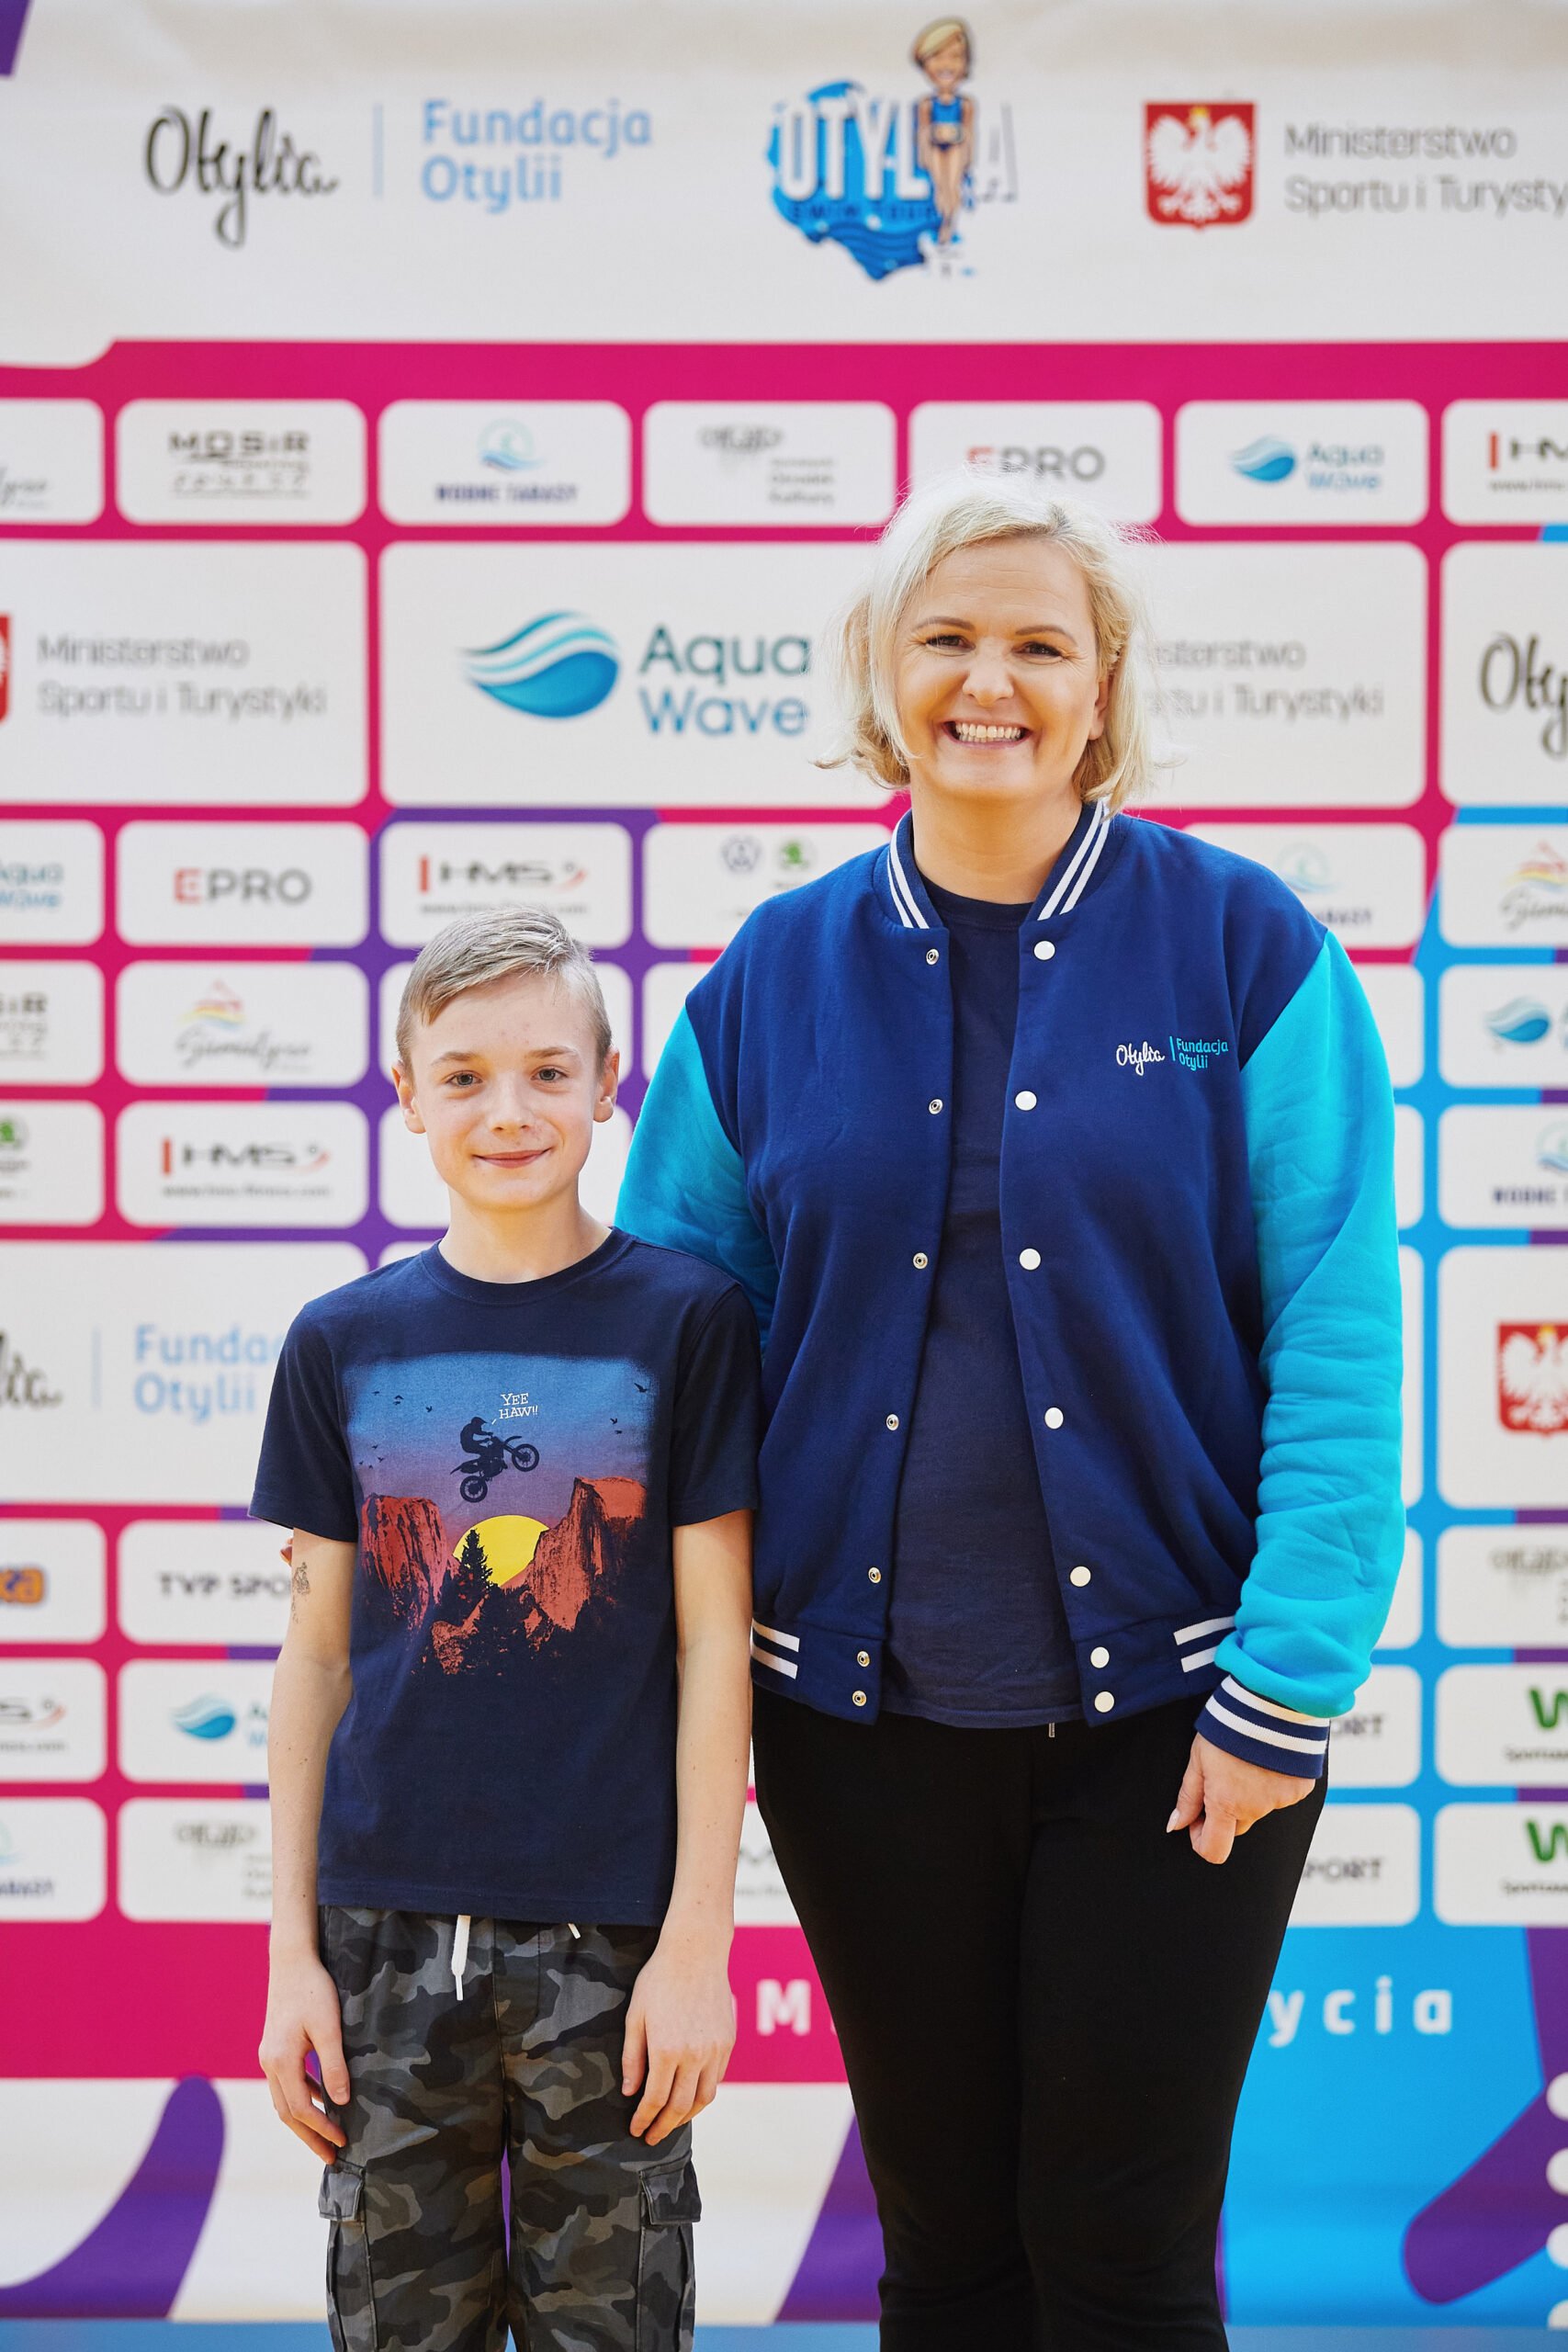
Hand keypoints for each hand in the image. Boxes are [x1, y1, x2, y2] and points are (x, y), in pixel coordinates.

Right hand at [259, 1949, 350, 2161]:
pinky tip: (321, 2100)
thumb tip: (341, 2101)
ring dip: (304, 2120)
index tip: (342, 2141)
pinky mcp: (274, 2048)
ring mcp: (269, 2056)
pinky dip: (302, 2097)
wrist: (291, 1961)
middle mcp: (269, 2062)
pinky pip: (287, 2083)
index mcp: (281, 2060)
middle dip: (309, 2136)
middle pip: (287, 2112)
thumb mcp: (329, 2027)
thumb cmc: (313, 1989)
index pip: (301, 2108)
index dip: (321, 2128)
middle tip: (331, 2157)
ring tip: (326, 2136)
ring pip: (284, 2100)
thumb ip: (333, 2065)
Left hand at [622, 1930, 735, 2145]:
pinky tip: (691, 2095)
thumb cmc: (659, 1980)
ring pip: (704, 2099)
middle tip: (652, 2137)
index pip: (654, 2100)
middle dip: (664, 2127)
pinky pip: (717, 2079)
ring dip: (687, 2116)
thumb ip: (633, 2057)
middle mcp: (694, 2054)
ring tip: (672, 2122)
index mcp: (666, 2049)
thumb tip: (631, 2093)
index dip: (644, 2120)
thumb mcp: (635, 2016)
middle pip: (680, 2107)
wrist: (696, 1952)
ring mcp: (714, 2049)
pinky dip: (703, 2094)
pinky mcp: (728, 2042)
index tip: (636, 2130)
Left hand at [1167, 1731, 1315, 1865]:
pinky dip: (1273, 1783)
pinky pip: (1281, 1795)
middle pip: (1236, 1826)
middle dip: (1225, 1811)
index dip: (1200, 1840)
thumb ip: (1188, 1796)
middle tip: (1221, 1777)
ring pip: (1259, 1809)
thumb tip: (1175, 1824)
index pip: (1214, 1850)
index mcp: (1226, 1804)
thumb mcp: (1198, 1758)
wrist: (1271, 1702)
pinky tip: (1267, 1758)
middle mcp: (1255, 1809)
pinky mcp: (1300, 1789)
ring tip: (1246, 1758)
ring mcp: (1280, 1801)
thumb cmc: (1229, 1727)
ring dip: (1251, 1794)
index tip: (1196, 1820)